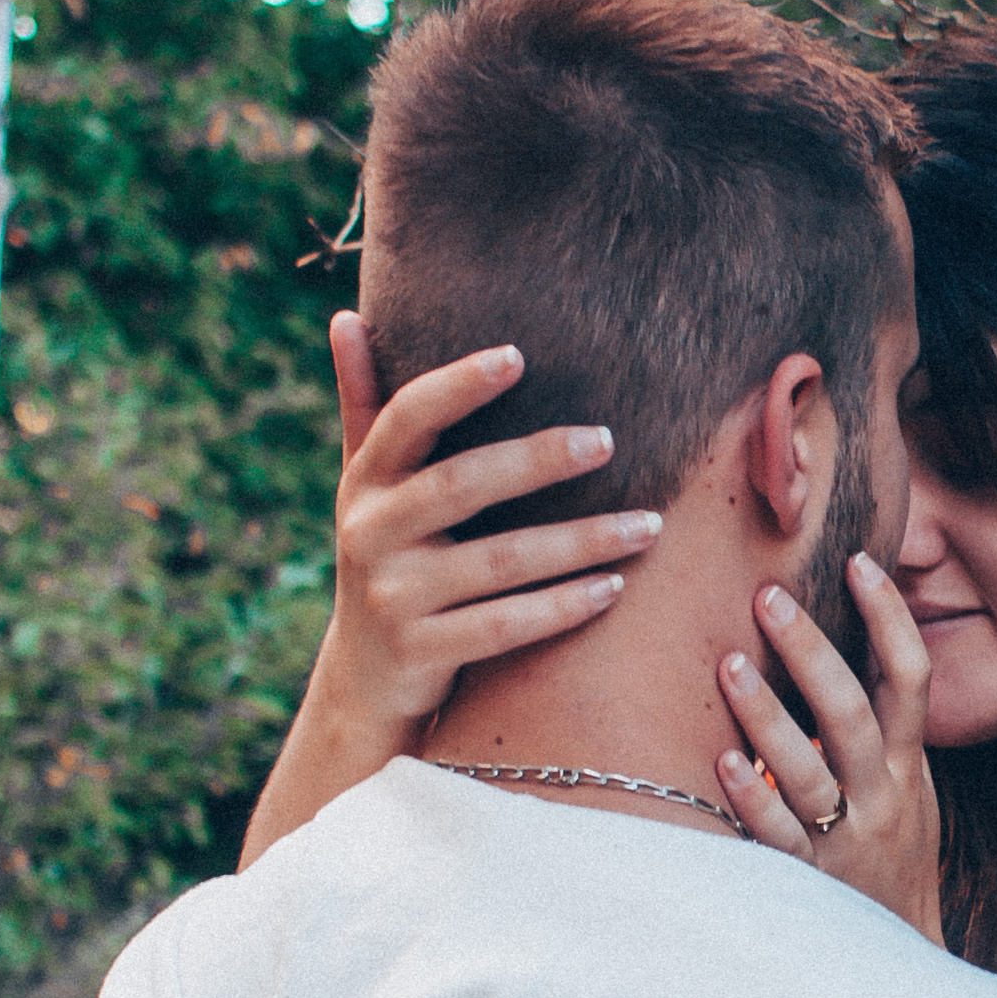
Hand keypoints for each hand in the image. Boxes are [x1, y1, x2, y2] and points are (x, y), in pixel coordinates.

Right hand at [320, 313, 658, 738]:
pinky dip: (562, 607)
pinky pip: (505, 626)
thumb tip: (347, 315)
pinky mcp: (421, 653)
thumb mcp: (367, 487)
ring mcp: (393, 598)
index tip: (517, 356)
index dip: (457, 386)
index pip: (406, 419)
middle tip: (609, 440)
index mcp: (366, 482)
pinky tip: (616, 587)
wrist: (363, 682)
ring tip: (649, 524)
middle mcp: (371, 534)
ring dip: (581, 542)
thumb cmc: (388, 559)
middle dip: (538, 460)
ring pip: (499, 562)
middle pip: (461, 485)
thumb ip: (365, 406)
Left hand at [712, 558, 942, 942]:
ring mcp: (845, 840)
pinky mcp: (807, 881)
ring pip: (809, 772)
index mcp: (908, 766)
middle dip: (811, 651)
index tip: (860, 560)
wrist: (899, 961)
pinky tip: (720, 764)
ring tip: (728, 665)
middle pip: (852, 714)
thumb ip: (877, 726)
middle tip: (769, 595)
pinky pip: (777, 837)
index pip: (911, 678)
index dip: (890, 619)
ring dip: (767, 717)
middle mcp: (883, 797)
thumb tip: (840, 640)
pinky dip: (751, 799)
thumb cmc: (889, 851)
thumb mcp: (904, 787)